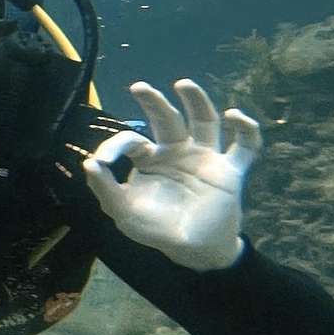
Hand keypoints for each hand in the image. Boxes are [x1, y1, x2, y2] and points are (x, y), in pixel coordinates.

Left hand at [84, 79, 258, 270]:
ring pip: (204, 122)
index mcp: (150, 160)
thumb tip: (87, 162)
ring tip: (183, 84)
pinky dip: (246, 129)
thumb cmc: (157, 229)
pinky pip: (246, 147)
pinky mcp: (230, 171)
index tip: (103, 160)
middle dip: (154, 103)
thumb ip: (105, 188)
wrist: (193, 250)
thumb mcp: (124, 211)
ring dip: (196, 101)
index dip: (116, 145)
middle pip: (167, 119)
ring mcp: (205, 159)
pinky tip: (235, 115)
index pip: (133, 141)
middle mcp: (177, 152)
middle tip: (138, 87)